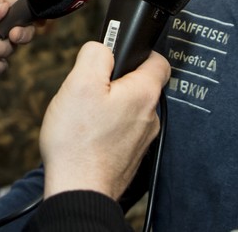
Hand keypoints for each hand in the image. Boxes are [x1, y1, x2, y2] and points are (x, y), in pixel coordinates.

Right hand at [40, 42, 170, 199]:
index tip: (118, 54)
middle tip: (89, 87)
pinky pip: (120, 131)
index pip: (159, 60)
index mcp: (144, 93)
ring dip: (109, 106)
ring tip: (84, 113)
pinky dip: (106, 128)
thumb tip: (102, 47)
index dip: (139, 51)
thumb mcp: (79, 82)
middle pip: (139, 85)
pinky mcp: (129, 156)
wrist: (79, 191)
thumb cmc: (78, 141)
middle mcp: (149, 116)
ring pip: (128, 109)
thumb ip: (96, 54)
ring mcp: (141, 139)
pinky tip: (86, 134)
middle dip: (115, 81)